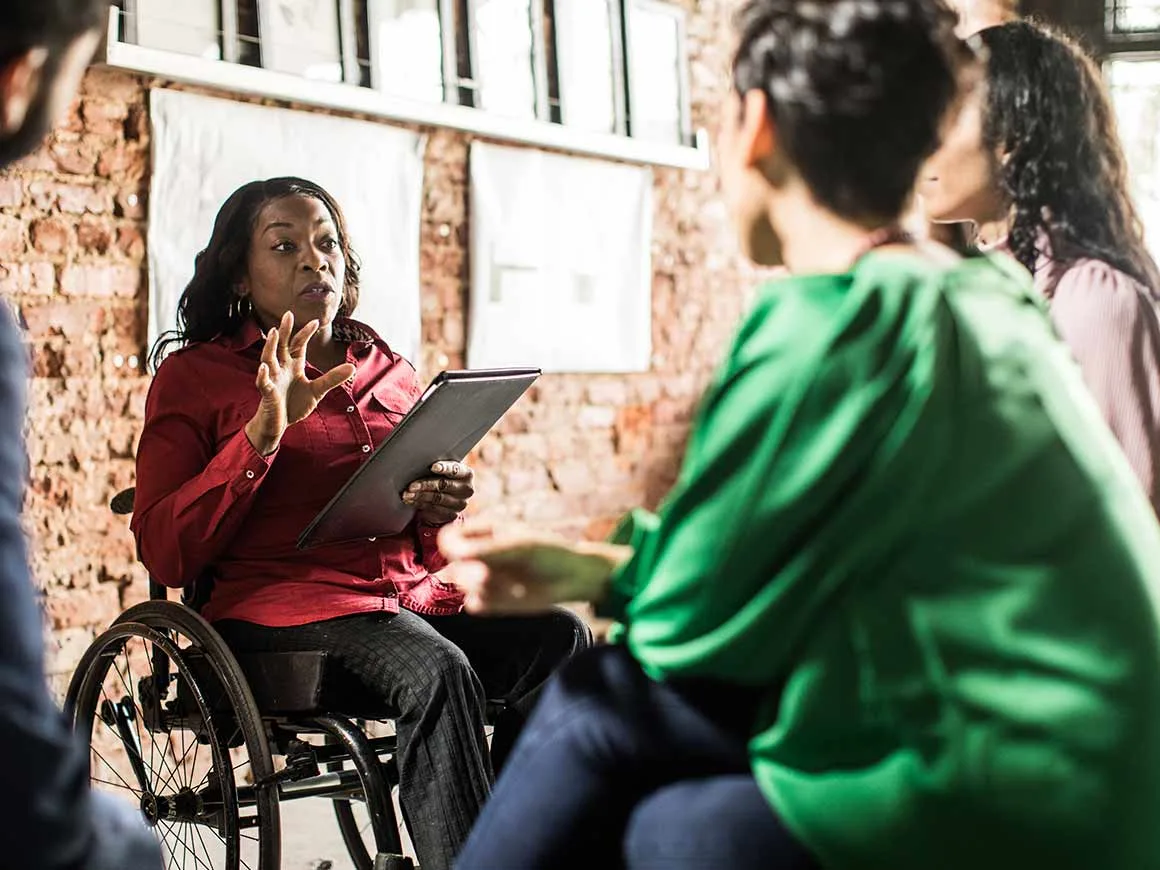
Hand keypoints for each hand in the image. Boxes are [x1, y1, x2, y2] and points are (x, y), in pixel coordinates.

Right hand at [245, 311, 355, 454]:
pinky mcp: (267, 394)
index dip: (304, 333)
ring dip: (269, 346)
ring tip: (272, 333)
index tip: (315, 321)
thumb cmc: (294, 404)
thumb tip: (352, 367)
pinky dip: (263, 375)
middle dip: (284, 331)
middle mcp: (280, 368)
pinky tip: (263, 367)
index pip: (298, 345)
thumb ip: (332, 378)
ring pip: (268, 359)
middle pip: (281, 346)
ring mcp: (272, 379)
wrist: (278, 424)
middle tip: (288, 315)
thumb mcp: (317, 391)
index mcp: (292, 365)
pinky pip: (263, 383)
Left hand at [403, 461, 473, 525]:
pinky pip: (433, 508)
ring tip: (407, 494)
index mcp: (466, 474)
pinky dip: (419, 503)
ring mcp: (460, 503)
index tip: (433, 467)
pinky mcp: (452, 514)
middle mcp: (466, 489)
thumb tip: (418, 462)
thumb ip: (438, 467)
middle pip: (444, 485)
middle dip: (426, 485)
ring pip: (437, 498)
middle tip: (411, 485)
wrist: (449, 498)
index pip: (455, 470)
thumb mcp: (444, 470)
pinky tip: (410, 500)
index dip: (444, 468)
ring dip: (419, 496)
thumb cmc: (443, 477)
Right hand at [438, 521, 629, 613]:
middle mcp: (481, 555)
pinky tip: (507, 597)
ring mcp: (485, 577)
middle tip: (489, 572)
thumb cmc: (550, 553)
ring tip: (509, 583)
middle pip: (453, 563)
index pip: (450, 536)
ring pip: (462, 584)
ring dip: (481, 586)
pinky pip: (473, 605)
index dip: (449, 545)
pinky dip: (484, 603)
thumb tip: (454, 553)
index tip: (459, 552)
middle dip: (469, 569)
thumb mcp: (520, 547)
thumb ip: (487, 550)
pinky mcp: (492, 600)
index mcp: (485, 532)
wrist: (572, 578)